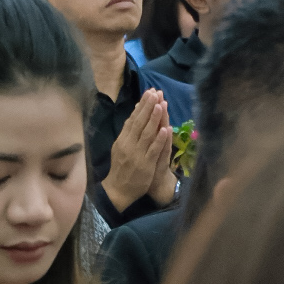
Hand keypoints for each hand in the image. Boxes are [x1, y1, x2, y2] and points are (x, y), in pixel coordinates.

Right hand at [102, 90, 170, 212]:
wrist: (118, 190)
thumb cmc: (121, 168)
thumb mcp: (121, 148)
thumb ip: (128, 132)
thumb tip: (135, 114)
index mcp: (122, 140)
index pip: (132, 119)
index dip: (141, 106)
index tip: (149, 93)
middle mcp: (128, 145)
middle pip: (139, 123)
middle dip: (148, 107)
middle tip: (155, 93)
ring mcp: (137, 154)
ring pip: (146, 134)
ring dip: (154, 119)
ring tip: (160, 105)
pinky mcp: (145, 165)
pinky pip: (153, 150)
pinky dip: (159, 139)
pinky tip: (165, 129)